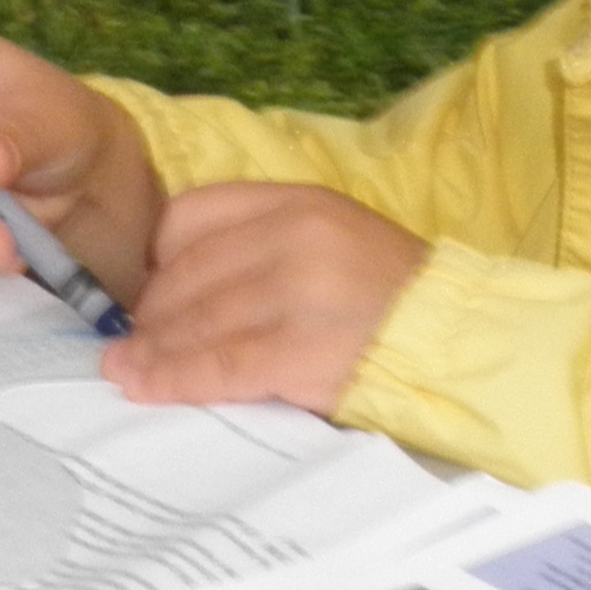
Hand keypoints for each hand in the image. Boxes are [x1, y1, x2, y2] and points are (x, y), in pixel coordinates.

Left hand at [107, 182, 425, 412]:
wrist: (468, 344)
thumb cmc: (388, 300)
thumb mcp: (328, 242)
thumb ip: (256, 249)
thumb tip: (163, 285)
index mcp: (298, 202)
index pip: (190, 217)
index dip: (154, 259)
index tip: (139, 291)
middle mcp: (296, 237)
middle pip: (185, 273)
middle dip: (149, 314)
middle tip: (127, 343)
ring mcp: (301, 292)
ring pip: (196, 321)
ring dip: (150, 351)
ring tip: (122, 369)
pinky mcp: (305, 349)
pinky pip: (220, 366)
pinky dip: (174, 379)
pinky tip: (146, 387)